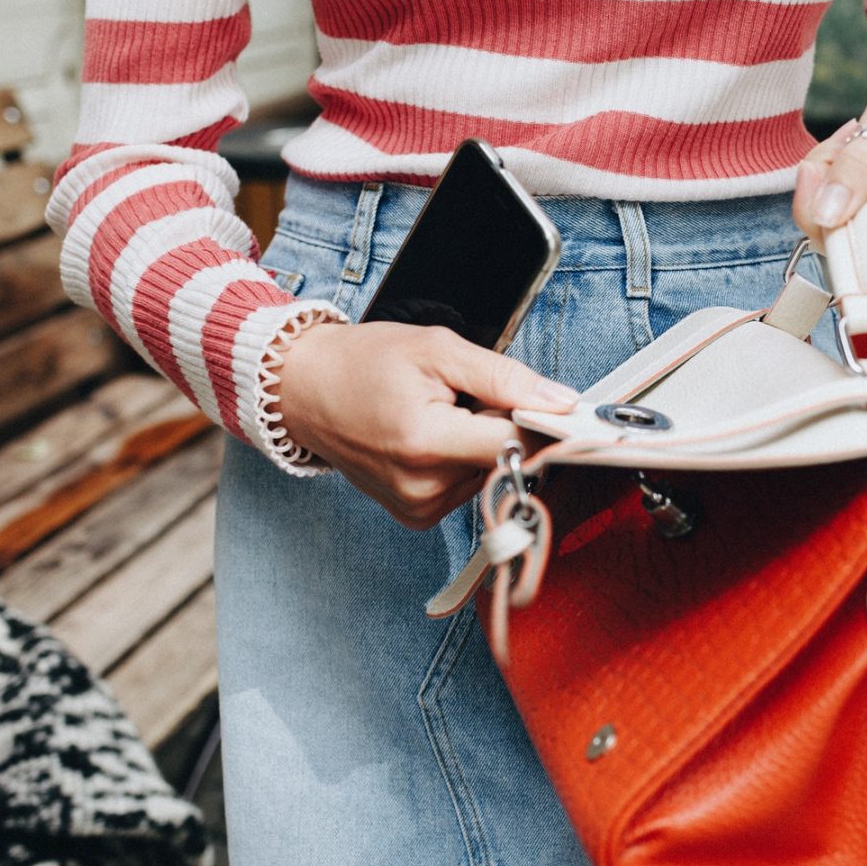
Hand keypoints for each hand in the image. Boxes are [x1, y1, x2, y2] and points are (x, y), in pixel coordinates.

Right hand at [273, 321, 578, 529]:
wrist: (304, 390)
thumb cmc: (365, 362)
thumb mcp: (438, 349)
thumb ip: (505, 377)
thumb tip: (562, 402)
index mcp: (425, 443)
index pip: (516, 446)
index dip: (541, 423)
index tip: (556, 408)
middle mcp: (422, 487)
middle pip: (504, 459)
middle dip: (501, 425)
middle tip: (466, 396)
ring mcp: (418, 507)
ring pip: (488, 473)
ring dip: (479, 443)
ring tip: (438, 414)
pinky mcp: (416, 516)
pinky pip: (466, 486)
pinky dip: (460, 460)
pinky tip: (430, 438)